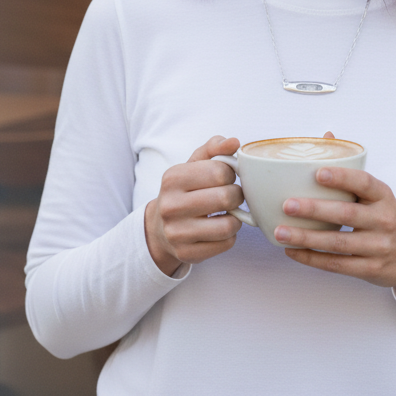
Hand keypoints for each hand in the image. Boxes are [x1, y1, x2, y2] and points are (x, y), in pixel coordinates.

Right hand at [144, 136, 243, 275]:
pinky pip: (225, 244)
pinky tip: (219, 229)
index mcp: (173, 178)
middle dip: (236, 196)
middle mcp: (170, 206)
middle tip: (231, 196)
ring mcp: (176, 233)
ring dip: (236, 219)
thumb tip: (234, 142)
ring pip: (228, 225)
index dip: (230, 174)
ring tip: (228, 213)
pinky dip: (229, 236)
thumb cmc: (184, 190)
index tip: (225, 178)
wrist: (159, 228)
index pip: (220, 172)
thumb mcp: (194, 165)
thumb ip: (214, 148)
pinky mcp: (186, 253)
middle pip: (226, 198)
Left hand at [276, 167, 395, 305]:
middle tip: (287, 204)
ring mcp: (378, 247)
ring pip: (338, 243)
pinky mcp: (370, 269)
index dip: (341, 177)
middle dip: (314, 210)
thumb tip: (327, 136)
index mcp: (383, 196)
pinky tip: (292, 251)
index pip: (364, 183)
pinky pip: (337, 264)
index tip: (317, 173)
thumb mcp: (378, 194)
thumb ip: (352, 170)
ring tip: (280, 232)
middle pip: (347, 214)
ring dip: (306, 238)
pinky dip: (312, 259)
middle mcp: (383, 220)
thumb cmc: (387, 217)